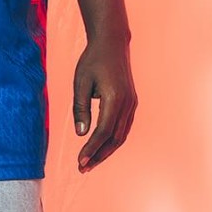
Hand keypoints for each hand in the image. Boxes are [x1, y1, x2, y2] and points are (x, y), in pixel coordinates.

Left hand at [73, 34, 136, 171]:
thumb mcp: (80, 83)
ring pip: (120, 135)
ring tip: (89, 162)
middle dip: (99, 155)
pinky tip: (100, 147)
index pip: (103, 132)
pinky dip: (112, 140)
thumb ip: (81, 108)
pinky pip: (123, 128)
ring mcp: (132, 103)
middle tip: (83, 168)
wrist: (111, 44)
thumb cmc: (92, 61)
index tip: (80, 161)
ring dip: (106, 151)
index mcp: (114, 98)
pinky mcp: (131, 103)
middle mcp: (127, 103)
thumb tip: (81, 133)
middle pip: (114, 138)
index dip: (91, 148)